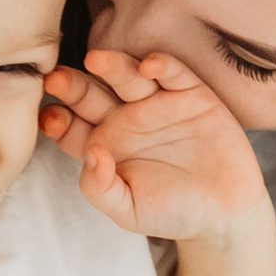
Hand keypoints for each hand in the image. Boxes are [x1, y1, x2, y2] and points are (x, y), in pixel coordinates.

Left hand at [37, 50, 271, 243]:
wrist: (225, 214)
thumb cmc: (171, 213)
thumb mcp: (129, 211)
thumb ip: (100, 189)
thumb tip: (91, 154)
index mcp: (103, 145)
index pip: (71, 127)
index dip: (58, 120)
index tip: (50, 118)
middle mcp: (124, 119)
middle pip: (91, 95)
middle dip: (73, 86)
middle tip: (57, 79)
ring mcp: (156, 104)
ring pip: (127, 77)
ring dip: (112, 66)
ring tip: (97, 61)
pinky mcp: (191, 95)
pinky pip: (173, 73)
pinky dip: (161, 65)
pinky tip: (149, 65)